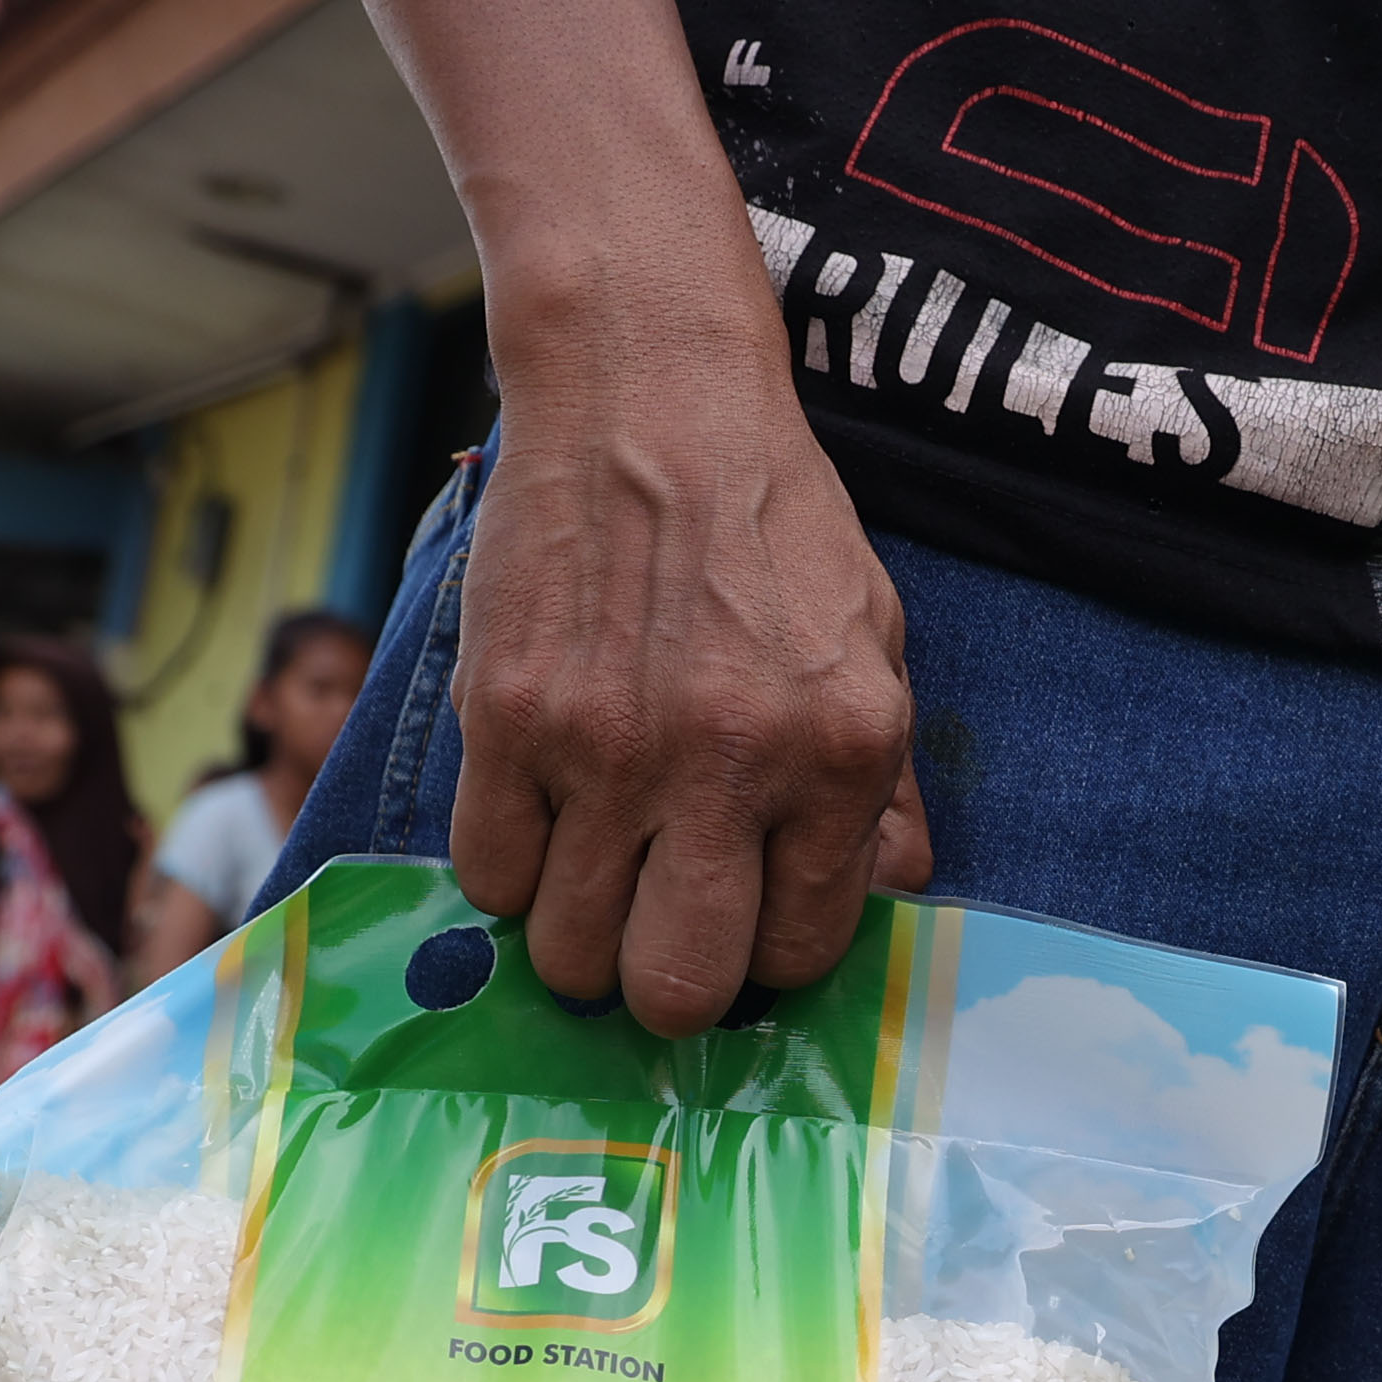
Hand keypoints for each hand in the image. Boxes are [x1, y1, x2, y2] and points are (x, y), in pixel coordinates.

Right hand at [446, 325, 927, 1035]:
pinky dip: (511, 867)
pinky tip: (541, 812)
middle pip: (675, 988)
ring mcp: (607, 747)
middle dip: (664, 986)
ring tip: (597, 868)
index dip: (763, 953)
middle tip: (658, 930)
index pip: (797, 951)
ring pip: (568, 948)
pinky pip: (488, 875)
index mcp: (837, 751)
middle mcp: (726, 762)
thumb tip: (893, 892)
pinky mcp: (507, 718)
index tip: (741, 915)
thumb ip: (881, 783)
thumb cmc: (770, 520)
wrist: (649, 393)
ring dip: (579, 930)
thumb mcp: (874, 640)